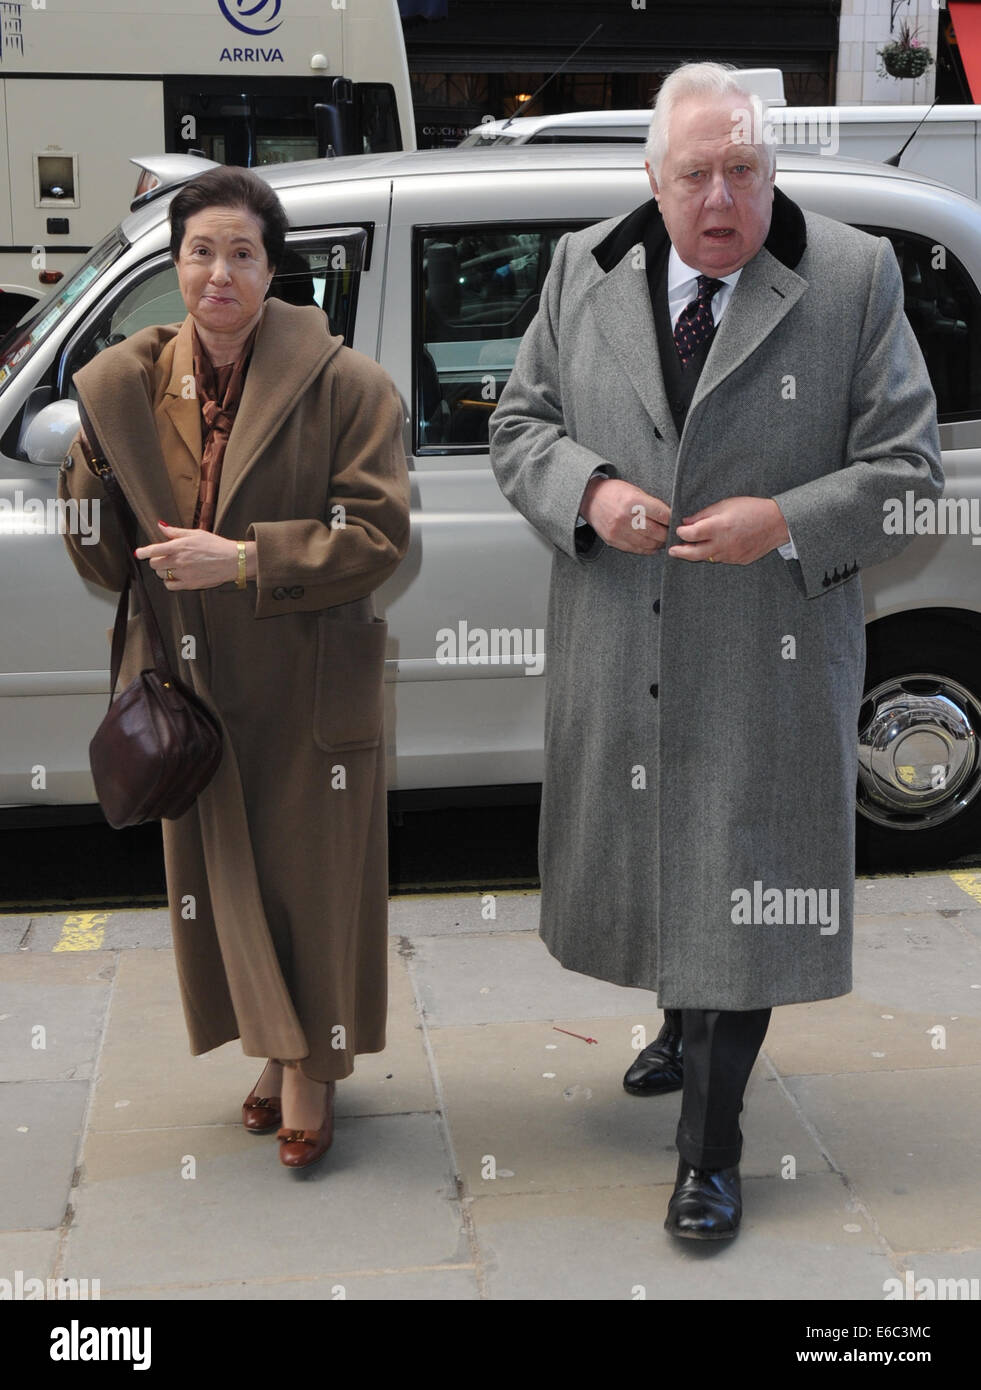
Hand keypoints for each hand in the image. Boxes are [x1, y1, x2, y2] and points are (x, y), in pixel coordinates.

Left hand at [135, 522, 245, 589]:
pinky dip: (170, 582)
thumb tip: (161, 526)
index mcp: (180, 546)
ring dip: (163, 571)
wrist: (232, 560)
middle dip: (156, 561)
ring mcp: (184, 573)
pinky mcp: (189, 584)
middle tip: (164, 558)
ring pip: (162, 575)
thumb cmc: (216, 545)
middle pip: (155, 564)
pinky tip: (176, 576)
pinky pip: (170, 586)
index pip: (154, 550)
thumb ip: (176, 532)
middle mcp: (180, 560)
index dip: (144, 552)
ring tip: (173, 567)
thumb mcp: (196, 534)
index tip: (139, 553)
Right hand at [580, 477, 670, 554]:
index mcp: (633, 502)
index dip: (673, 519)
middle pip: (657, 532)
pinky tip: (653, 546)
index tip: (678, 521)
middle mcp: (625, 518)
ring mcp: (618, 531)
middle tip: (674, 533)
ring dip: (659, 543)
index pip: (662, 515)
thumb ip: (651, 504)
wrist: (590, 498)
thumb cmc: (615, 492)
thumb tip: (670, 518)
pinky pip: (636, 549)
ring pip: (648, 543)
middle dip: (668, 533)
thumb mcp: (635, 491)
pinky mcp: (613, 541)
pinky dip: (647, 549)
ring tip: (664, 540)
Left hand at [669, 497, 789, 564]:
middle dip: (680, 552)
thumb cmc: (752, 509)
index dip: (682, 533)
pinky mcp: (738, 561)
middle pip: (694, 553)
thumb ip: (704, 515)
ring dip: (698, 553)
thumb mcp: (726, 504)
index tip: (679, 530)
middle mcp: (724, 544)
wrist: (777, 523)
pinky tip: (714, 546)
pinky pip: (721, 559)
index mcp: (720, 527)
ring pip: (708, 557)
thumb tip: (686, 522)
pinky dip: (714, 553)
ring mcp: (731, 555)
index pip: (691, 534)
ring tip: (691, 547)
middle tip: (672, 550)